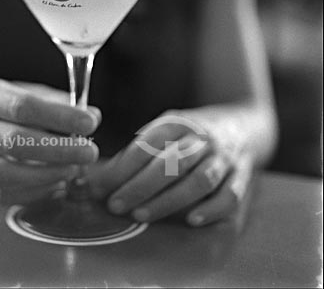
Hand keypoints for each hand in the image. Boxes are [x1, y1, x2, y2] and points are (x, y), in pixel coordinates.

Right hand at [0, 79, 100, 204]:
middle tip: (90, 152)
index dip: (59, 116)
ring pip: (3, 173)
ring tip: (74, 170)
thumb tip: (93, 116)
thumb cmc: (12, 111)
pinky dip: (33, 193)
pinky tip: (57, 185)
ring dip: (45, 174)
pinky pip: (1, 195)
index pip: (24, 105)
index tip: (89, 124)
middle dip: (58, 149)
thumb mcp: (33, 94)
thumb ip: (62, 104)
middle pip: (15, 140)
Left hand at [88, 109, 252, 226]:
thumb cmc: (192, 132)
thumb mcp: (165, 128)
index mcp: (178, 123)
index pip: (147, 145)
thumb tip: (100, 178)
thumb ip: (138, 150)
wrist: (242, 124)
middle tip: (116, 205)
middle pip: (171, 163)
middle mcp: (202, 139)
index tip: (100, 187)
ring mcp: (224, 158)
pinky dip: (212, 209)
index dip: (122, 168)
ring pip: (199, 181)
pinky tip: (191, 220)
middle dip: (140, 186)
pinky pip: (231, 195)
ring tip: (141, 215)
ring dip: (169, 200)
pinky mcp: (242, 176)